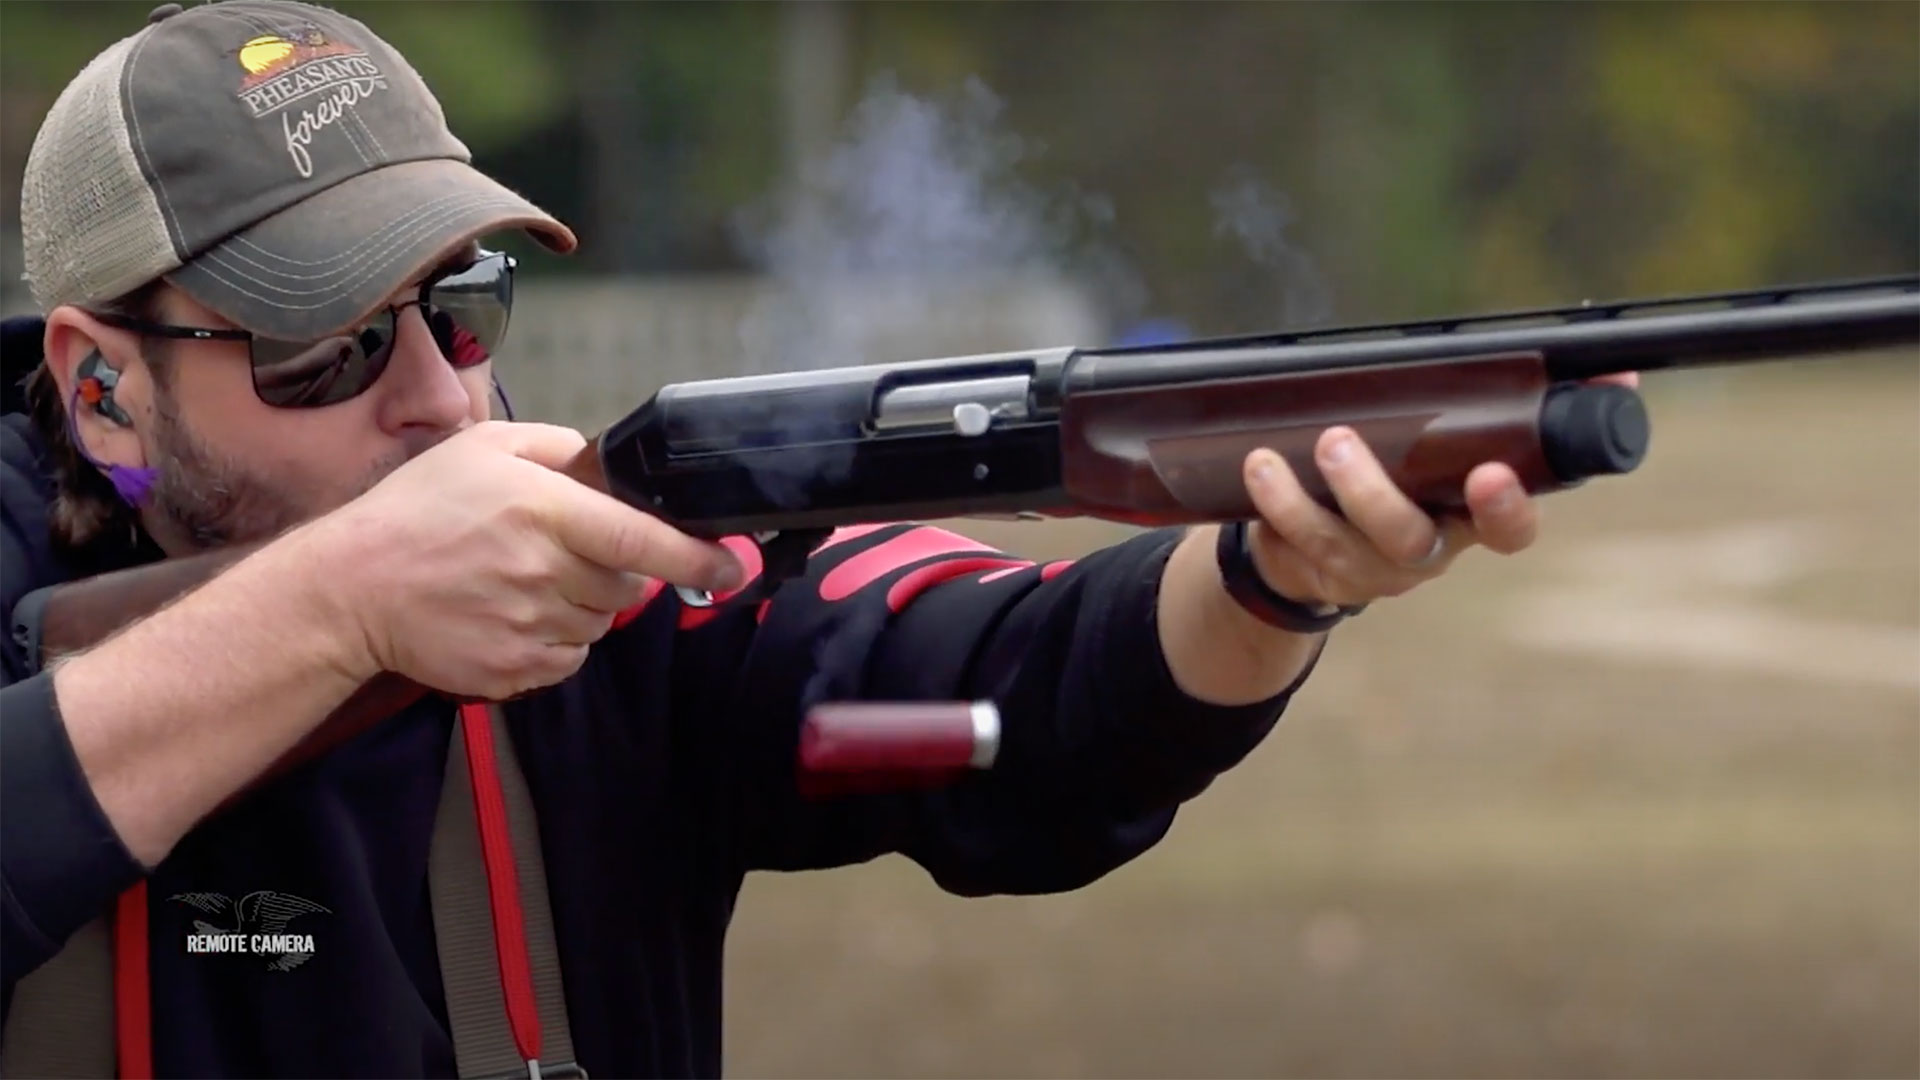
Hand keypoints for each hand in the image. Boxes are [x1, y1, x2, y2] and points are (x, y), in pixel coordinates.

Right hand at [297, 421, 744, 699]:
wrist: (350, 590)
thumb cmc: (417, 511)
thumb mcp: (484, 448)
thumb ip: (558, 449)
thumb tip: (612, 469)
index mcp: (545, 512)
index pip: (643, 539)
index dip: (698, 556)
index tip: (735, 565)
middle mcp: (545, 572)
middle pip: (627, 583)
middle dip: (612, 568)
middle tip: (559, 551)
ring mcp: (532, 627)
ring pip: (600, 622)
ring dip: (581, 604)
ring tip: (522, 581)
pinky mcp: (516, 671)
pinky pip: (569, 658)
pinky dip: (556, 640)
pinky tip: (511, 614)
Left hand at [1240, 373, 1639, 609]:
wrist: (1340, 537)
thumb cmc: (1417, 470)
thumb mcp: (1465, 440)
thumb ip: (1528, 402)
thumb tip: (1621, 368)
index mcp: (1472, 518)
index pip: (1510, 530)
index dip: (1507, 510)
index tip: (1490, 474)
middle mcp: (1427, 551)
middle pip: (1411, 540)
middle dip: (1373, 496)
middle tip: (1338, 441)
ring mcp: (1371, 568)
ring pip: (1342, 546)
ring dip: (1303, 499)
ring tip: (1269, 458)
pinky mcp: (1319, 569)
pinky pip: (1296, 547)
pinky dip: (1274, 505)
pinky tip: (1257, 466)